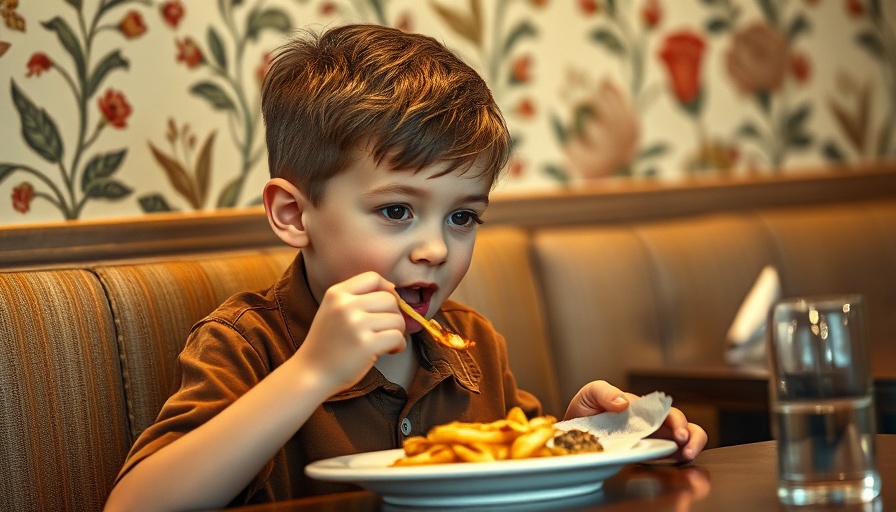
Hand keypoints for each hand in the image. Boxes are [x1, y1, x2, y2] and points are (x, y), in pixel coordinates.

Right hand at [294, 272, 405, 392]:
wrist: (311, 373)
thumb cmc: (328, 344)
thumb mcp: (333, 310)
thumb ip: (357, 298)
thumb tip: (394, 293)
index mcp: (337, 293)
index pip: (373, 277)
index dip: (387, 290)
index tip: (387, 306)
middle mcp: (345, 305)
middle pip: (389, 299)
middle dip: (394, 316)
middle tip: (385, 330)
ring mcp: (356, 324)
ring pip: (397, 319)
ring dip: (397, 332)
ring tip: (385, 342)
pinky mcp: (366, 344)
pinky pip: (397, 337)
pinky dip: (398, 345)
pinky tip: (388, 351)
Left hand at [564, 380, 707, 461]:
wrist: (571, 432)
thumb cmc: (585, 410)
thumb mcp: (590, 394)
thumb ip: (604, 392)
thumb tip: (624, 402)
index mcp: (641, 408)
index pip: (666, 411)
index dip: (677, 420)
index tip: (678, 432)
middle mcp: (651, 423)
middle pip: (682, 425)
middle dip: (691, 434)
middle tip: (685, 445)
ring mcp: (651, 439)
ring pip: (684, 440)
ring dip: (693, 444)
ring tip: (687, 454)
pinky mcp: (646, 455)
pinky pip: (670, 456)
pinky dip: (681, 458)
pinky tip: (680, 462)